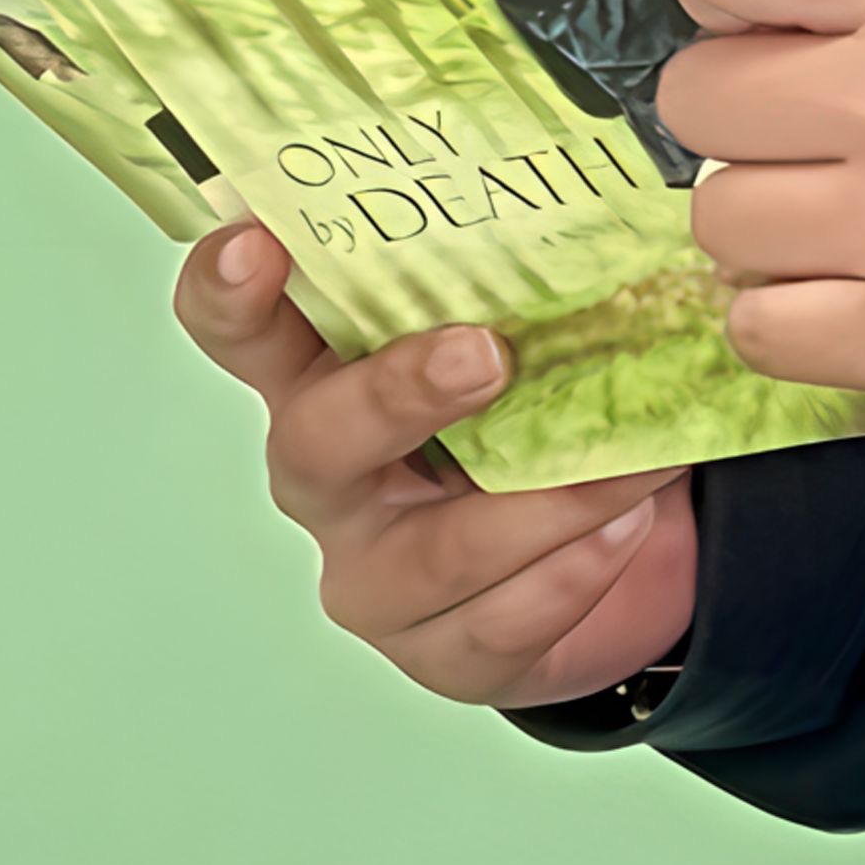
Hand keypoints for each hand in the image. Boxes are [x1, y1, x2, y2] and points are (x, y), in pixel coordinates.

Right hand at [178, 230, 699, 706]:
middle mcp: (330, 480)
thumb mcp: (536, 344)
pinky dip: (574, 574)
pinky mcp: (442, 654)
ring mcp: (374, 577)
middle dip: (396, 396)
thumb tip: (597, 211)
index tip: (258, 241)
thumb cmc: (552, 422)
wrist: (625, 560)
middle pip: (316, 442)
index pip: (242, 332)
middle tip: (484, 353)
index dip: (229, 290)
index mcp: (326, 381)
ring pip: (434, 553)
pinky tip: (625, 532)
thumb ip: (528, 291)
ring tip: (635, 464)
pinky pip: (498, 623)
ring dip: (544, 504)